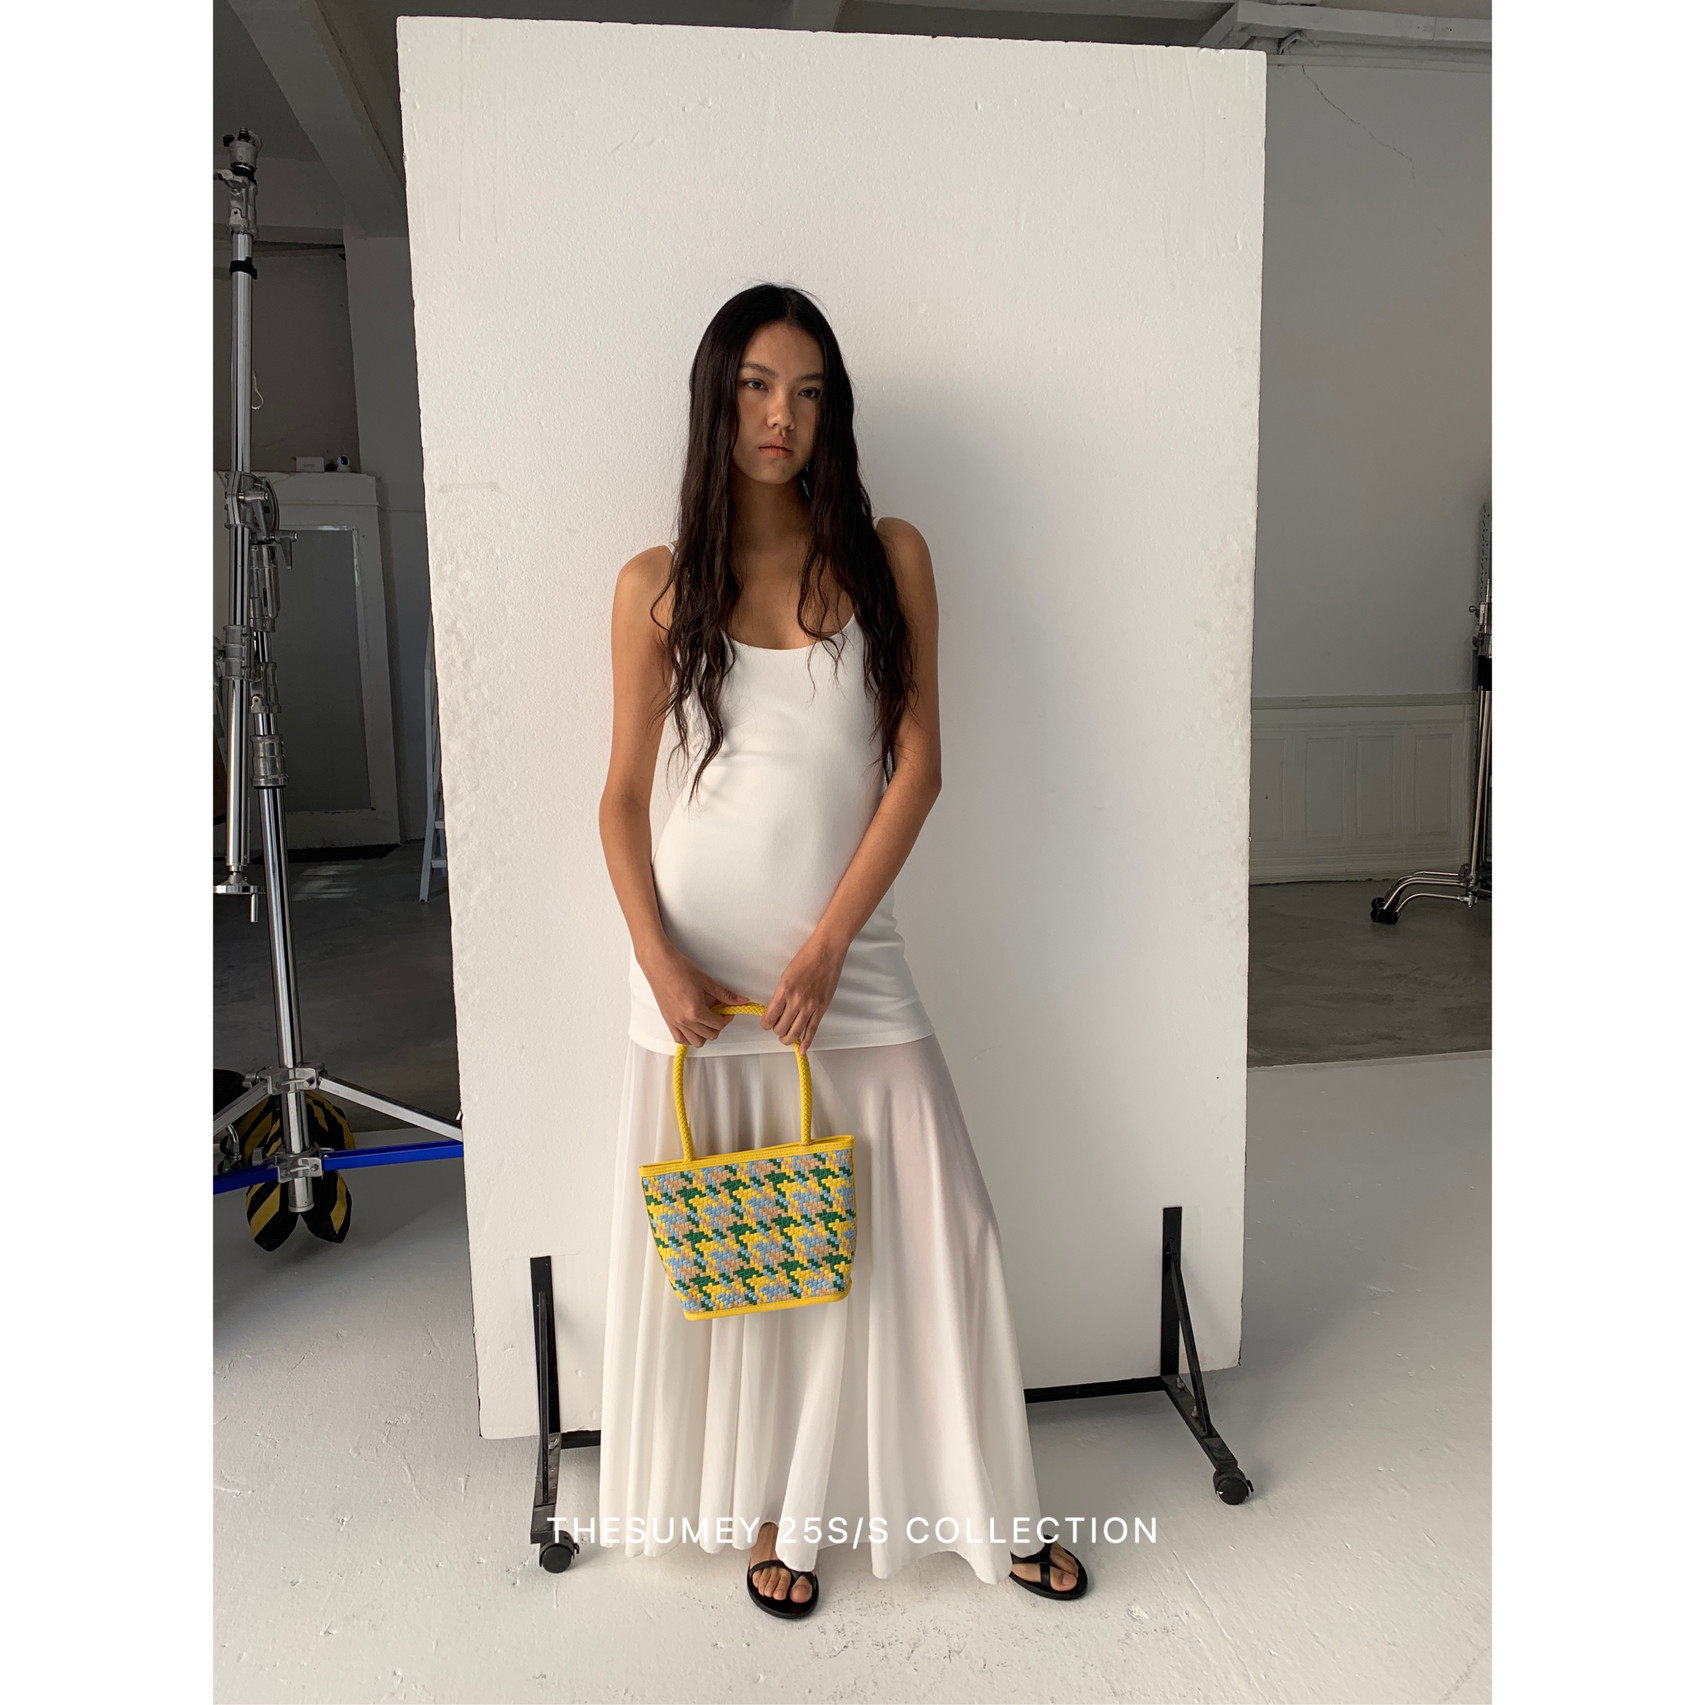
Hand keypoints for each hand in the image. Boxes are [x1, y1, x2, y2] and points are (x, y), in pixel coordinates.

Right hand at [640, 944, 747, 1047]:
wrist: (659, 964)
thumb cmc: (679, 969)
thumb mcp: (706, 981)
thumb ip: (725, 994)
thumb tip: (741, 1001)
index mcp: (695, 1011)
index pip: (718, 1024)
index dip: (727, 1018)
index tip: (728, 1010)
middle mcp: (684, 1020)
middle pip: (710, 1035)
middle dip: (718, 1025)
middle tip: (718, 1013)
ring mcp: (675, 1022)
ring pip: (696, 1041)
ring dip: (705, 1034)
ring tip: (706, 1019)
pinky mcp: (668, 1021)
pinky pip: (680, 1039)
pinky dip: (689, 1037)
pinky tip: (694, 1025)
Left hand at [760, 932, 847, 1049]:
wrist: (827, 952)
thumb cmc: (806, 958)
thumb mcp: (786, 975)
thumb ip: (781, 994)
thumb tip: (777, 1010)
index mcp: (784, 990)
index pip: (769, 1017)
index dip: (765, 1023)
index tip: (766, 1022)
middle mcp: (796, 1001)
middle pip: (780, 1028)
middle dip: (776, 1030)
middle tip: (776, 1026)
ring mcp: (810, 1006)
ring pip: (795, 1033)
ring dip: (787, 1039)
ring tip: (785, 1037)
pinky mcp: (821, 1009)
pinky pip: (812, 1030)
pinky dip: (806, 1043)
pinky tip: (802, 1049)